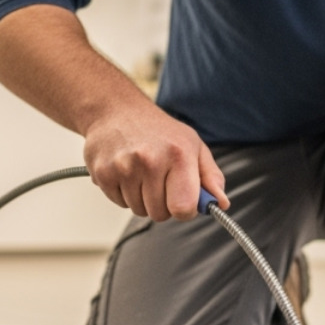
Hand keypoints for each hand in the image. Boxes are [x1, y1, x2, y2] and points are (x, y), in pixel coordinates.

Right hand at [81, 103, 228, 220]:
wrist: (116, 110)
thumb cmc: (159, 131)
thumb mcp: (193, 146)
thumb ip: (210, 177)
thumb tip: (221, 203)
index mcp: (178, 155)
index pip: (184, 208)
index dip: (185, 210)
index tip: (183, 200)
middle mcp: (150, 161)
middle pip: (160, 214)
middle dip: (162, 204)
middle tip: (159, 179)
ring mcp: (123, 167)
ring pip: (138, 210)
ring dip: (142, 198)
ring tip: (141, 172)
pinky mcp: (102, 173)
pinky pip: (119, 203)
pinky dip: (124, 194)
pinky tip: (126, 172)